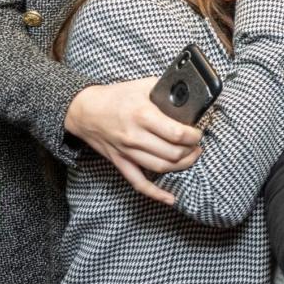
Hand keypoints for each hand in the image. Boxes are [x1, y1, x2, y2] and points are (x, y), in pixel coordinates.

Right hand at [64, 78, 202, 205]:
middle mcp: (135, 136)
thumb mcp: (143, 85)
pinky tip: (170, 198)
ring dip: (182, 166)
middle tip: (197, 144)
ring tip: (191, 157)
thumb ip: (166, 89)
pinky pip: (138, 182)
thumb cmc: (116, 96)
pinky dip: (155, 193)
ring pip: (161, 167)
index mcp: (143, 115)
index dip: (193, 136)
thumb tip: (189, 92)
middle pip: (172, 153)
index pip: (176, 134)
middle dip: (191, 151)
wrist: (85, 110)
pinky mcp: (121, 162)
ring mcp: (127, 152)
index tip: (198, 133)